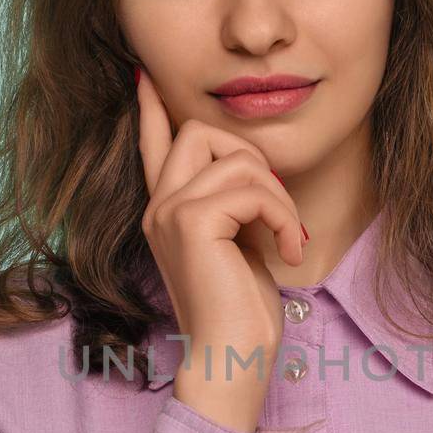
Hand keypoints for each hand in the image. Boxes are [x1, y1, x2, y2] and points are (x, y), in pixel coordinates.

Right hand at [134, 64, 306, 432]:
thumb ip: (231, 205)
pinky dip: (284, 217)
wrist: (231, 359)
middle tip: (276, 211)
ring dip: (280, 198)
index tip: (143, 74)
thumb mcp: (238, 245)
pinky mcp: (191, 222)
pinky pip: (254, 189)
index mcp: (165, 212)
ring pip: (237, 159)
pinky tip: (289, 252)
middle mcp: (158, 206)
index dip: (151, 108)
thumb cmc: (241, 313)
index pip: (152, 144)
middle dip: (254, 160)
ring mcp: (169, 211)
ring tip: (288, 241)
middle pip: (201, 131)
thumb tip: (247, 166)